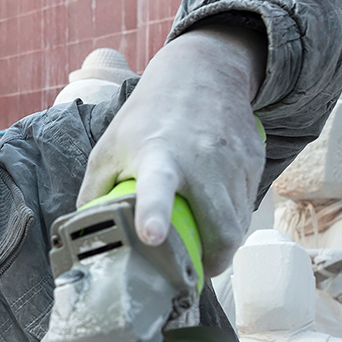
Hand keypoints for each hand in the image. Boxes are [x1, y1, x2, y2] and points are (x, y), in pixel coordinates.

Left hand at [78, 24, 266, 275]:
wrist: (203, 71)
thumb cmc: (149, 115)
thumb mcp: (110, 146)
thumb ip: (96, 192)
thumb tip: (87, 236)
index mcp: (158, 155)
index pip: (157, 186)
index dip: (154, 212)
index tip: (151, 236)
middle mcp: (202, 159)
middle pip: (220, 228)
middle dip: (213, 260)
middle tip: (197, 270)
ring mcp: (233, 161)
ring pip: (239, 225)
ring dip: (223, 244)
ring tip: (206, 243)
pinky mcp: (254, 161)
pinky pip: (247, 206)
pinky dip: (234, 219)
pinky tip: (218, 209)